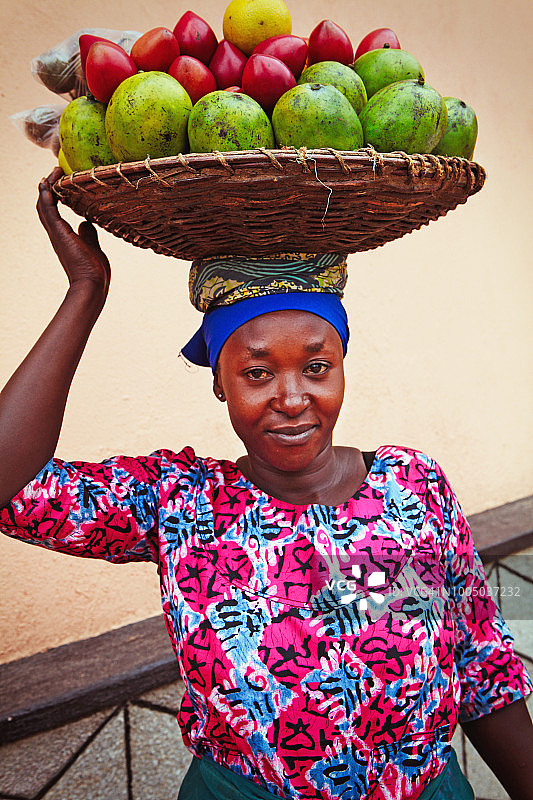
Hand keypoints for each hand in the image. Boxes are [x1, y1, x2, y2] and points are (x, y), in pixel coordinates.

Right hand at [37, 167, 110, 295]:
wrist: (92, 284)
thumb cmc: (94, 271)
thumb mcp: (93, 246)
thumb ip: (88, 234)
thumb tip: (86, 223)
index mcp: (63, 235)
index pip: (53, 210)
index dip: (54, 194)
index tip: (60, 179)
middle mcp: (56, 233)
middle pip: (44, 204)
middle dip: (48, 186)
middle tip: (55, 171)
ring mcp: (56, 233)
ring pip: (43, 205)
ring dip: (47, 187)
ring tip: (54, 172)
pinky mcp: (59, 233)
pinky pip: (48, 210)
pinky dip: (46, 195)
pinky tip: (48, 183)